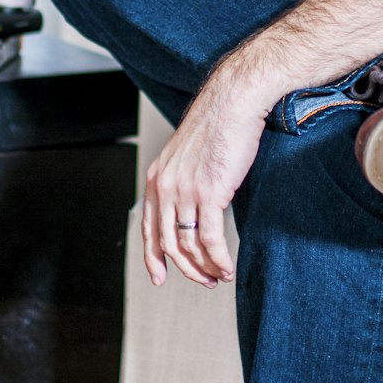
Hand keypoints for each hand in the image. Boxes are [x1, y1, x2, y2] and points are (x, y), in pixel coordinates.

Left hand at [142, 69, 265, 287]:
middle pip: (168, 244)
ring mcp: (186, 192)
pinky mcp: (210, 193)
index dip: (153, 258)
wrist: (233, 102)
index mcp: (157, 178)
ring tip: (219, 275)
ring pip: (189, 246)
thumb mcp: (187, 154)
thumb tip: (193, 207)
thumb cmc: (217, 124)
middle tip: (203, 280)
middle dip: (186, 269)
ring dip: (205, 267)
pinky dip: (219, 259)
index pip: (149, 229)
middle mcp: (166, 187)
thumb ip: (183, 180)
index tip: (160, 276)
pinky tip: (227, 267)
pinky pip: (211, 239)